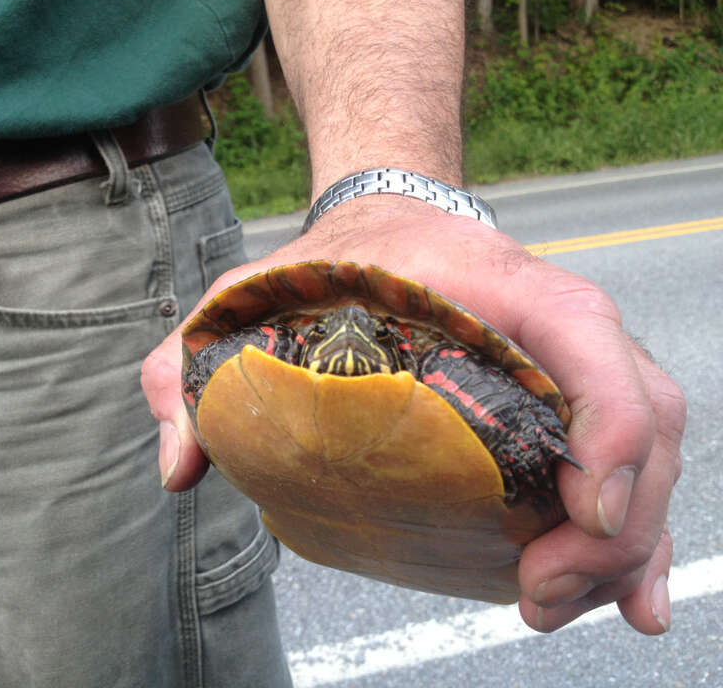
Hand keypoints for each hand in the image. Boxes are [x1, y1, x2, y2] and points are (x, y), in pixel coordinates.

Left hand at [140, 195, 684, 635]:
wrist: (385, 225)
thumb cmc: (328, 263)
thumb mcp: (244, 295)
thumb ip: (191, 367)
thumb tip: (180, 470)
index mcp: (489, 282)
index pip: (581, 329)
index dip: (606, 421)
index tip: (577, 509)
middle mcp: (551, 321)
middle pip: (640, 413)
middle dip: (615, 521)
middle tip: (537, 589)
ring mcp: (570, 362)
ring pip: (647, 449)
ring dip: (627, 543)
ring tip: (556, 603)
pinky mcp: (567, 400)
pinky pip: (629, 462)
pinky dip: (635, 535)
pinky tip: (626, 601)